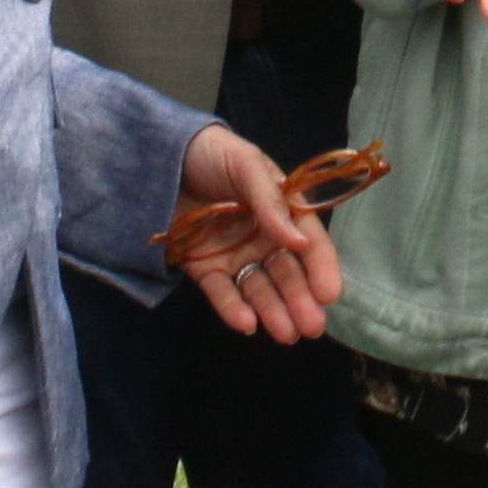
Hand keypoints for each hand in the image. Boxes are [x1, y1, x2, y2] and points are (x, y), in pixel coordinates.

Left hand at [164, 124, 347, 341]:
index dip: (321, 267)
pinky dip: (234, 310)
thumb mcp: (245, 164)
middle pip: (286, 272)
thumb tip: (299, 242)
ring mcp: (233, 255)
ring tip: (286, 334)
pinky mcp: (204, 268)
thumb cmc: (211, 153)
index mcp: (281, 209)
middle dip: (300, 300)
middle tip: (311, 327)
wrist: (158, 155)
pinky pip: (222, 292)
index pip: (308, 241)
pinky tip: (246, 324)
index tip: (329, 294)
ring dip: (274, 311)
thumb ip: (271, 201)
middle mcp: (262, 237)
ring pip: (258, 288)